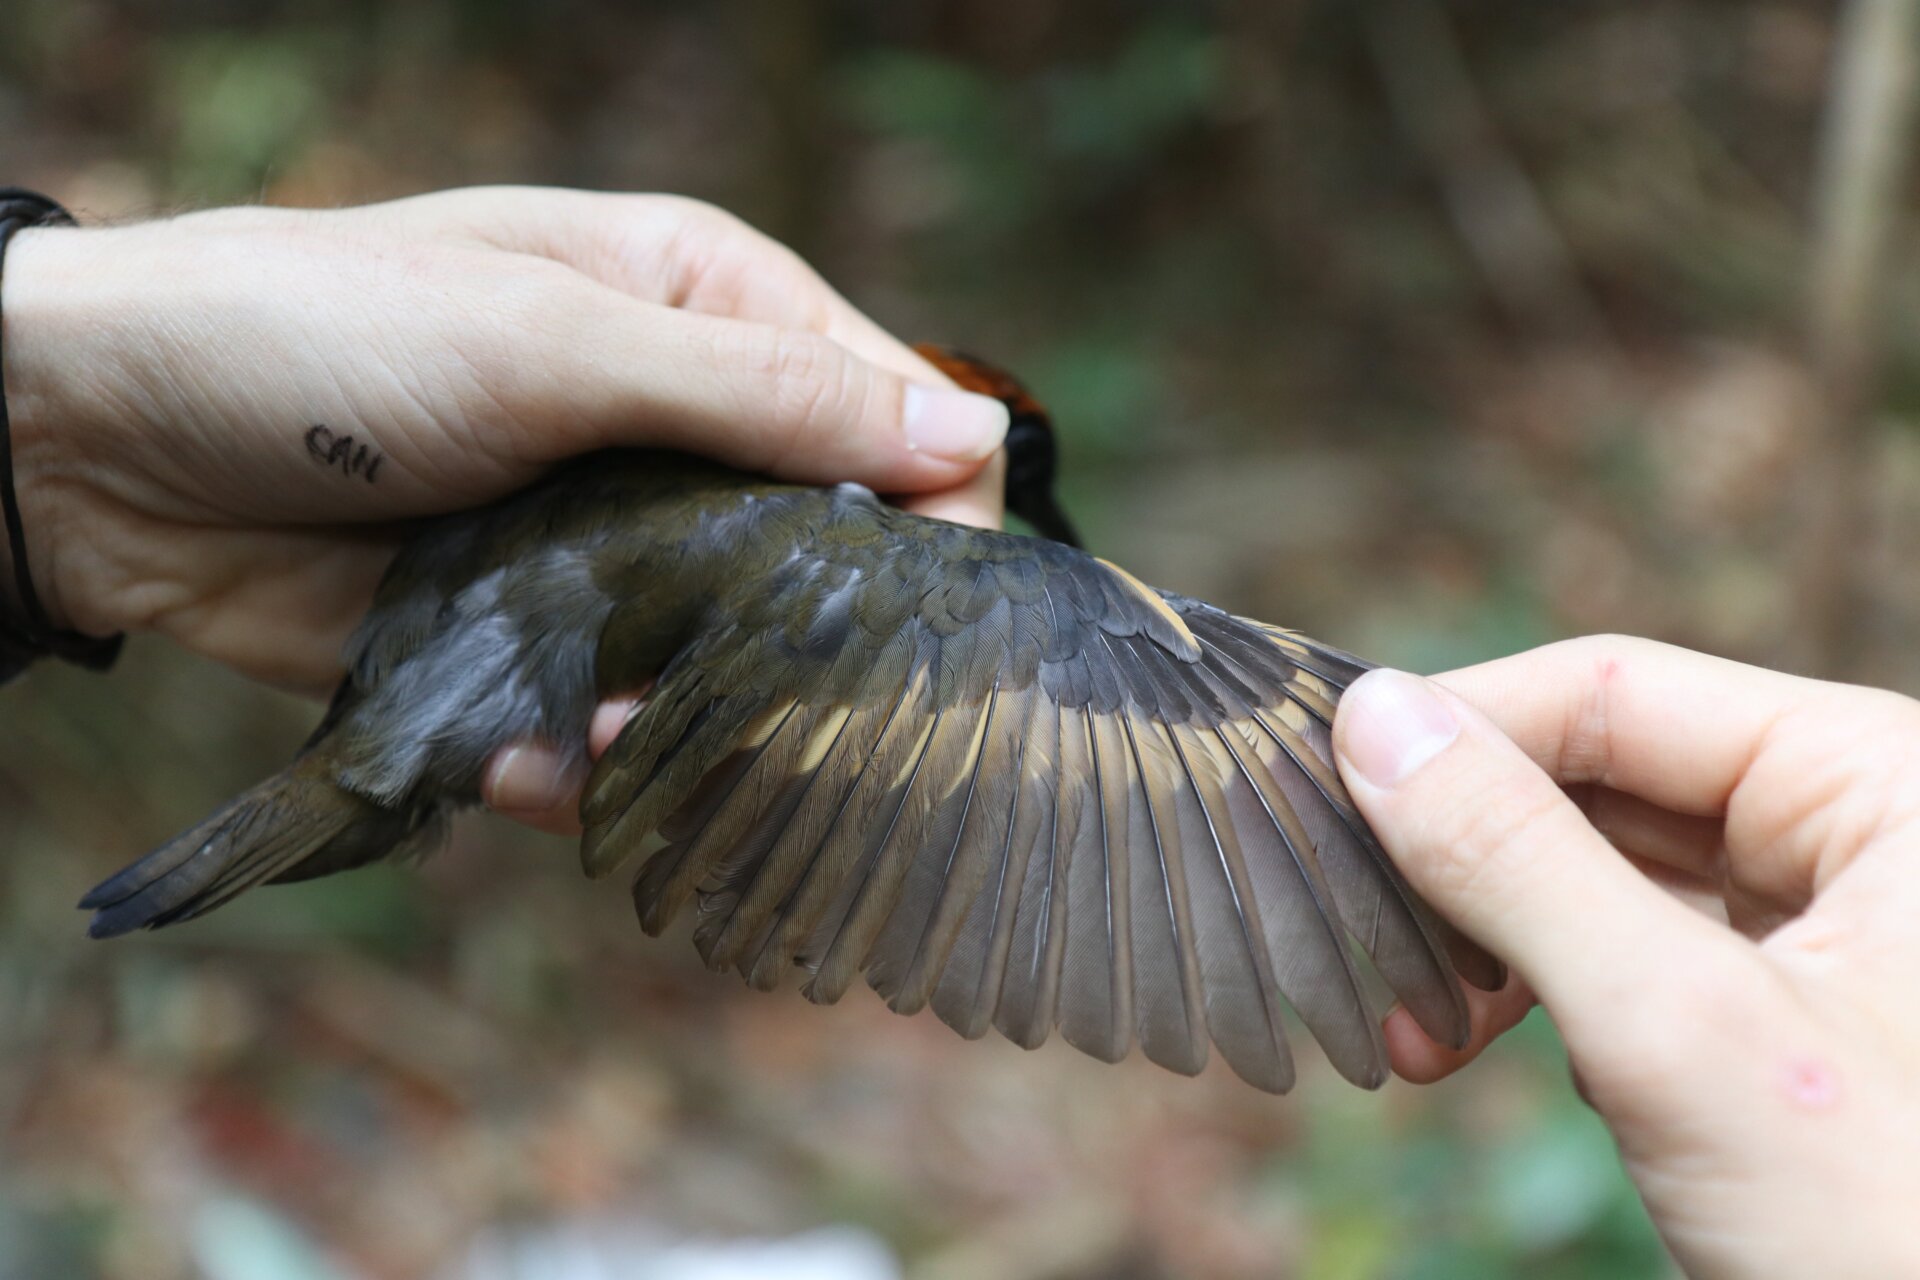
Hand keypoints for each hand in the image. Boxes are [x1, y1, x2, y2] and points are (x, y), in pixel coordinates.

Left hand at [2, 186, 1008, 692]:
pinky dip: (578, 762)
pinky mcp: (534, 645)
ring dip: (683, 719)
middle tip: (750, 699)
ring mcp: (608, 548)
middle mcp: (677, 432)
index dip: (932, 516)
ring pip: (723, 667)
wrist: (97, 446)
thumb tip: (973, 441)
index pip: (889, 418)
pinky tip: (520, 757)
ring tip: (598, 730)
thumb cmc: (324, 335)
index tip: (933, 617)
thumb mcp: (554, 344)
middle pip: (823, 559)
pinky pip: (610, 731)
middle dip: (800, 643)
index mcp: (707, 311)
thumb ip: (762, 398)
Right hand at [1333, 636, 1919, 1275]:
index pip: (1613, 691)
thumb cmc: (1894, 1234)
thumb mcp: (1679, 1032)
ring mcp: (1825, 925)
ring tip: (1417, 1025)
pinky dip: (1542, 995)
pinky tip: (1478, 1045)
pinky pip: (1632, 953)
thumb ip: (1518, 862)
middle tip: (1356, 931)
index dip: (1456, 728)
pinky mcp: (1786, 1014)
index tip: (1318, 782)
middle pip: (1602, 777)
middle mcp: (1856, 829)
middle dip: (1466, 859)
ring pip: (1605, 870)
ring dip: (1492, 941)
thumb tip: (1369, 718)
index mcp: (1879, 778)